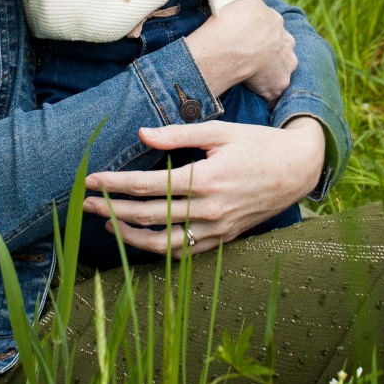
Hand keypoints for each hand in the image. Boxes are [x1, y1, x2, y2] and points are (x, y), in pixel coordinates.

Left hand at [82, 117, 325, 256]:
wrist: (298, 170)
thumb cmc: (258, 144)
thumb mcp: (220, 131)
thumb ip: (178, 135)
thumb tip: (141, 134)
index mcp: (207, 179)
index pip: (148, 187)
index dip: (115, 184)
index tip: (92, 180)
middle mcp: (210, 209)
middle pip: (148, 216)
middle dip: (112, 210)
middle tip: (85, 203)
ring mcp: (217, 228)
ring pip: (163, 243)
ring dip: (129, 236)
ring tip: (106, 224)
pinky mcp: (224, 239)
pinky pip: (184, 252)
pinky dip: (157, 249)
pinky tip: (139, 238)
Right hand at [184, 0, 295, 101]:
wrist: (231, 45)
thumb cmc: (233, 20)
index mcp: (277, 22)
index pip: (273, 28)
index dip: (261, 35)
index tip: (249, 40)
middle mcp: (287, 43)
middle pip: (282, 49)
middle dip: (272, 54)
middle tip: (252, 58)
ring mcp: (285, 66)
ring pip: (281, 70)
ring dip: (271, 73)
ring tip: (252, 77)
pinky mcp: (278, 85)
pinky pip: (272, 91)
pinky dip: (265, 92)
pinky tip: (252, 92)